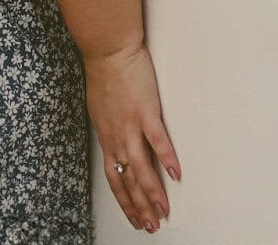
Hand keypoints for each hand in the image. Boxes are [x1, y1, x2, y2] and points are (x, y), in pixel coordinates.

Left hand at [84, 41, 181, 232]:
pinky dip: (167, 158)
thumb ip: (109, 127)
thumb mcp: (100, 107)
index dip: (124, 200)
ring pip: (140, 168)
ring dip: (152, 194)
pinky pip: (157, 141)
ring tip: (163, 212)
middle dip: (139, 207)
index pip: (114, 177)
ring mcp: (130, 125)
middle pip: (127, 180)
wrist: (107, 50)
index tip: (133, 217)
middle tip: (150, 227)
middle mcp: (116, 136)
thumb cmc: (104, 73)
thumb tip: (114, 140)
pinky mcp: (145, 112)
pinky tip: (177, 174)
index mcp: (107, 136)